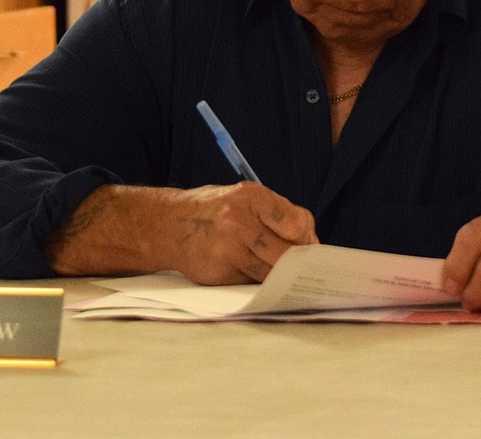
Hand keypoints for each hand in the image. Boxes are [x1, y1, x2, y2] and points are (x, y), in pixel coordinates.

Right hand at [166, 183, 318, 284]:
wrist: (169, 225)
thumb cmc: (217, 210)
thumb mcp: (246, 197)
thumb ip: (279, 214)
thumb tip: (311, 243)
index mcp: (250, 197)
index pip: (295, 223)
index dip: (306, 238)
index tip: (307, 244)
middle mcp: (237, 221)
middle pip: (285, 253)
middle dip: (297, 262)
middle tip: (302, 266)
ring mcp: (226, 249)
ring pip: (269, 272)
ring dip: (280, 275)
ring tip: (282, 272)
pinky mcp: (217, 272)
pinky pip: (250, 282)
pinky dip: (257, 280)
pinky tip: (254, 272)